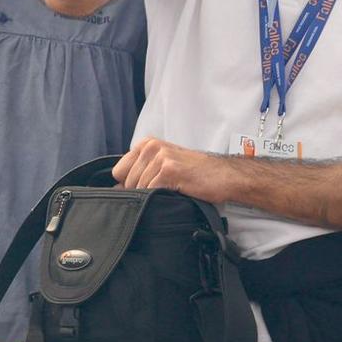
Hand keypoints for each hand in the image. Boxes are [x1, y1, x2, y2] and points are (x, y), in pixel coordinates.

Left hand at [113, 136, 239, 203]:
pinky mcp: (169, 170)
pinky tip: (175, 193)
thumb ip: (141, 171)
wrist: (225, 176)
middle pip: (126, 181)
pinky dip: (160, 197)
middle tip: (162, 193)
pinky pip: (151, 191)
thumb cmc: (195, 173)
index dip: (128, 185)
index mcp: (146, 144)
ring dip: (152, 196)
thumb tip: (116, 189)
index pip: (118, 171)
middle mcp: (150, 147)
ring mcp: (160, 157)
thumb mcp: (164, 165)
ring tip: (171, 192)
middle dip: (140, 192)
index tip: (144, 190)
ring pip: (138, 187)